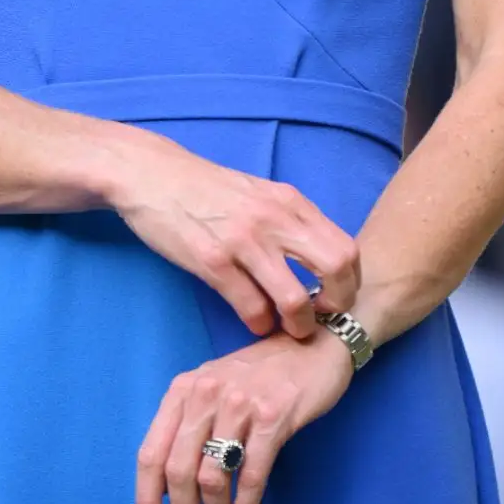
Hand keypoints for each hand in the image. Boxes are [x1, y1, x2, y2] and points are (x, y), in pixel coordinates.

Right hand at [106, 134, 359, 339]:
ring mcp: (244, 241)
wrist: (152, 174)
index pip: (345, 247)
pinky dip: (259, 323)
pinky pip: (251, 307)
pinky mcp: (212, 261)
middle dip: (336, 304)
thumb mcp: (258, 193)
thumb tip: (317, 256)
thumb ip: (288, 220)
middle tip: (321, 317)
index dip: (350, 282)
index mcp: (290, 202)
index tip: (337, 298)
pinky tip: (255, 321)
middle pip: (335, 269)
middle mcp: (274, 219)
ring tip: (290, 329)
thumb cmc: (206, 188)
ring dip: (298, 324)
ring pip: (294, 298)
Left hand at [136, 325, 353, 503]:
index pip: (151, 452)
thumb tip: (167, 487)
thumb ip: (189, 426)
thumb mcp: (214, 388)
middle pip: (178, 470)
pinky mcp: (273, 416)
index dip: (146, 498)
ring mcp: (239, 404)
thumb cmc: (260, 374)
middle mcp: (205, 393)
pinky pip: (251, 474)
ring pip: (213, 476)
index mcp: (183, 390)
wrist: (312, 346)